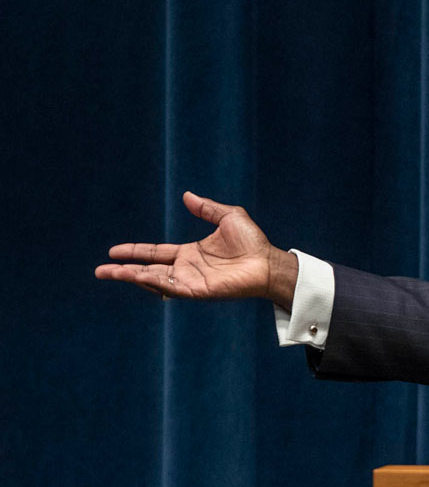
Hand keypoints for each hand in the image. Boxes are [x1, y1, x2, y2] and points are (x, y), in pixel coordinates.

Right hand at [95, 191, 298, 306]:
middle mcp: (186, 268)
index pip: (155, 253)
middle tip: (100, 270)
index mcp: (190, 253)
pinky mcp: (199, 291)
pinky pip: (172, 288)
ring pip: (154, 280)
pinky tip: (138, 276)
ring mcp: (191, 281)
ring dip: (132, 277)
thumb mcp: (228, 217)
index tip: (114, 251)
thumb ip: (206, 208)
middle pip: (148, 269)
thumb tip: (186, 195)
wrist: (269, 261)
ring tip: (110, 272)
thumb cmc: (253, 242)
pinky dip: (154, 282)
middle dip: (123, 270)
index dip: (134, 252)